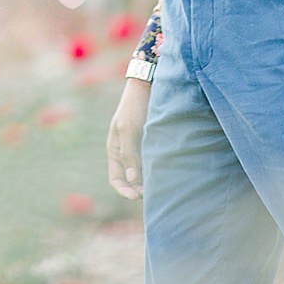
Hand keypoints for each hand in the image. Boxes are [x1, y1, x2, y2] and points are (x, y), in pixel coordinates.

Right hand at [106, 77, 152, 199]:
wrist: (148, 86)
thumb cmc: (134, 106)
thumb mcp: (128, 129)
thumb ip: (128, 154)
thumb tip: (132, 180)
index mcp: (114, 150)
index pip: (115, 179)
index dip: (124, 190)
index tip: (137, 197)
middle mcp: (126, 153)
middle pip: (131, 180)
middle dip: (140, 190)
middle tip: (154, 195)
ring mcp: (140, 149)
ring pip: (144, 173)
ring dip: (151, 182)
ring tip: (162, 187)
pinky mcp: (153, 144)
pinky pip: (154, 163)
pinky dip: (158, 171)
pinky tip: (168, 174)